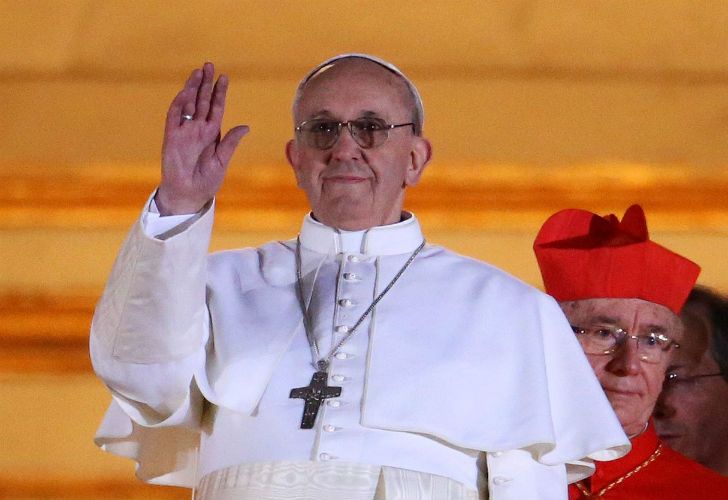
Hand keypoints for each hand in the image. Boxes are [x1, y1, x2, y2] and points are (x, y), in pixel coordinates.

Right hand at [156, 62, 248, 214]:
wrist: (189, 195)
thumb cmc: (207, 181)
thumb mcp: (222, 161)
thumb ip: (231, 143)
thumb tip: (245, 126)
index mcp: (212, 134)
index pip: (216, 108)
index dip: (219, 93)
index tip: (224, 77)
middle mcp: (198, 129)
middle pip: (202, 101)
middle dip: (205, 84)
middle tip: (209, 65)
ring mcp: (184, 131)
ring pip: (188, 104)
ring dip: (192, 88)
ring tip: (198, 72)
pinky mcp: (171, 137)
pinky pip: (174, 116)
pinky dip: (179, 104)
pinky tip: (185, 92)